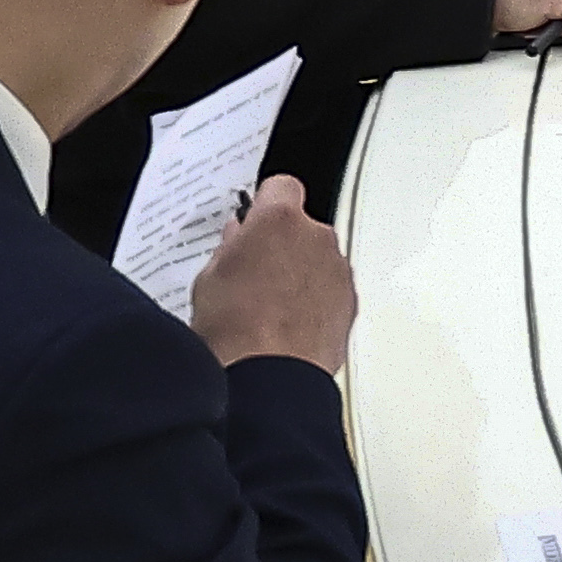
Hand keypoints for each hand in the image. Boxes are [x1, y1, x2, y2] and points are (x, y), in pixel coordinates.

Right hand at [193, 179, 356, 376]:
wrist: (269, 375)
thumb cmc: (236, 330)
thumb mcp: (210, 278)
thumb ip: (230, 248)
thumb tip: (237, 242)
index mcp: (279, 221)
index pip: (280, 187)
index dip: (265, 204)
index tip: (254, 219)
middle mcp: (317, 239)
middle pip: (302, 226)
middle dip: (282, 244)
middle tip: (253, 272)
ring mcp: (338, 270)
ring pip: (319, 258)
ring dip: (301, 272)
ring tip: (267, 306)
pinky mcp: (351, 302)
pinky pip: (332, 288)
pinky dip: (317, 299)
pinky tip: (288, 323)